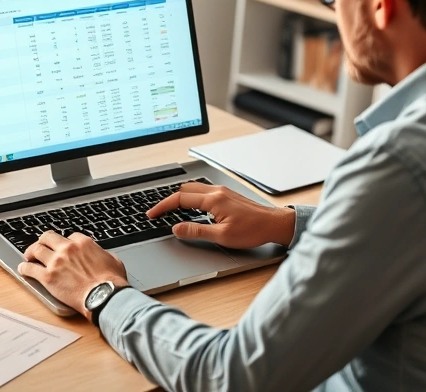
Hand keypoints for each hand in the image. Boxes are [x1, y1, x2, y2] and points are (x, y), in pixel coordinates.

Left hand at [17, 231, 127, 320]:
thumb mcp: (113, 260)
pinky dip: (24, 268)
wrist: (105, 296)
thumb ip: (101, 253)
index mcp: (83, 243)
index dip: (64, 243)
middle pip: (48, 237)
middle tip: (40, 246)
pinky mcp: (47, 277)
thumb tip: (99, 255)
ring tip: (28, 256)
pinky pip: (30, 269)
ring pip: (36, 250)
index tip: (62, 248)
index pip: (68, 237)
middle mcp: (67, 249)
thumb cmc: (111, 281)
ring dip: (31, 252)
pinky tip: (23, 269)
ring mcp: (56, 262)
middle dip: (43, 241)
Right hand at [148, 182, 295, 248]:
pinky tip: (191, 208)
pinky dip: (191, 197)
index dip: (163, 207)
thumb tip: (177, 229)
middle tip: (158, 213)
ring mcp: (222, 191)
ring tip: (170, 211)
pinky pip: (203, 191)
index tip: (152, 214)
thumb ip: (196, 231)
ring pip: (193, 188)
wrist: (273, 224)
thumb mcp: (222, 236)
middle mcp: (216, 191)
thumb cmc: (252, 230)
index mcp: (213, 200)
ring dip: (179, 198)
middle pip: (184, 190)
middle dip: (168, 201)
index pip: (180, 199)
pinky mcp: (227, 195)